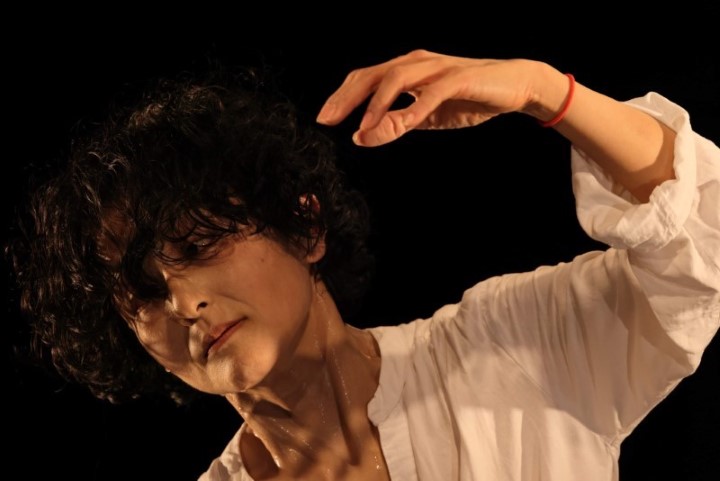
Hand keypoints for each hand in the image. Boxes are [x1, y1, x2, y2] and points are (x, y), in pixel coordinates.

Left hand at [316, 49, 538, 146]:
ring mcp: (438, 68)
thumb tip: (361, 136)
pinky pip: (432, 93)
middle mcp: (418, 63)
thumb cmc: (468, 99)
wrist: (515, 85)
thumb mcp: (426, 117)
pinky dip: (414, 110)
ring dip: (377, 104)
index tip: (324, 119)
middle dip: (347, 97)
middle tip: (328, 120)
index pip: (366, 78)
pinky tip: (401, 126)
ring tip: (363, 127)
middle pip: (373, 74)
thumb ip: (396, 124)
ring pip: (397, 78)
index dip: (342, 97)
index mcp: (407, 69)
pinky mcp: (460, 78)